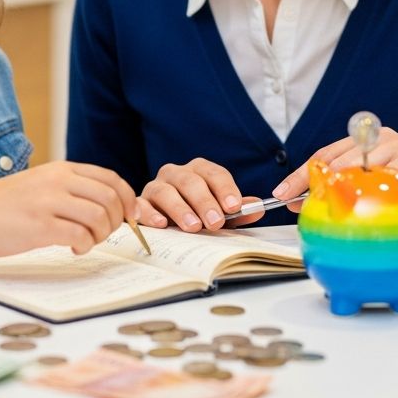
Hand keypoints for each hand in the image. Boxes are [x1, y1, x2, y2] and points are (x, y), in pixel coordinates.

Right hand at [0, 161, 137, 262]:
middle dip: (118, 220)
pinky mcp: (39, 226)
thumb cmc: (3, 205)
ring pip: (99, 217)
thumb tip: (106, 205)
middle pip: (110, 198)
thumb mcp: (40, 183)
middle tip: (105, 234)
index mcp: (61, 169)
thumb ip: (69, 188)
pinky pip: (80, 236)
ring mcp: (49, 202)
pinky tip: (73, 249)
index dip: (128, 198)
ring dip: (101, 236)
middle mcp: (58, 181)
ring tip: (86, 242)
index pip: (110, 178)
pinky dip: (85, 246)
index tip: (131, 216)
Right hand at [136, 158, 264, 231]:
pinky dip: (151, 213)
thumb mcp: (219, 214)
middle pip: (190, 181)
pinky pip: (141, 204)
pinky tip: (162, 224)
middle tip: (216, 222)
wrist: (165, 223)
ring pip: (165, 190)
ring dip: (180, 208)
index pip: (213, 173)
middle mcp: (175, 174)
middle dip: (205, 201)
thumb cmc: (196, 215)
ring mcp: (155, 186)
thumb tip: (258, 208)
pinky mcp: (139, 202)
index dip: (225, 188)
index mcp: (198, 171)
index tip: (234, 206)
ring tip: (193, 226)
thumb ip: (237, 211)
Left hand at [272, 127, 397, 228]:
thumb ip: (354, 192)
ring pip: (350, 164)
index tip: (282, 193)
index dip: (302, 174)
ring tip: (315, 205)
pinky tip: (352, 208)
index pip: (325, 156)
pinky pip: (379, 177)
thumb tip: (312, 208)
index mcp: (366, 144)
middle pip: (332, 157)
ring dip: (329, 186)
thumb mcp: (380, 192)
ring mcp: (394, 147)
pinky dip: (362, 192)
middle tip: (290, 201)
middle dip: (306, 179)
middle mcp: (377, 139)